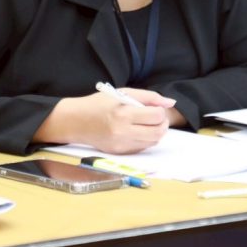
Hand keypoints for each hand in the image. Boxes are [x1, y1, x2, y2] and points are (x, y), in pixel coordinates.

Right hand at [35, 88, 176, 153]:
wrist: (75, 121)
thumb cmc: (99, 103)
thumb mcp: (123, 93)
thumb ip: (149, 97)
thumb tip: (171, 102)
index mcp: (123, 114)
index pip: (156, 116)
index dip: (160, 111)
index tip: (155, 108)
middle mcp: (122, 132)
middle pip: (157, 132)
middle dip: (162, 124)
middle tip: (157, 117)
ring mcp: (120, 145)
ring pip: (152, 142)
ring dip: (156, 132)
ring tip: (149, 123)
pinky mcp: (118, 153)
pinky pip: (141, 148)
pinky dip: (146, 140)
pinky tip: (139, 131)